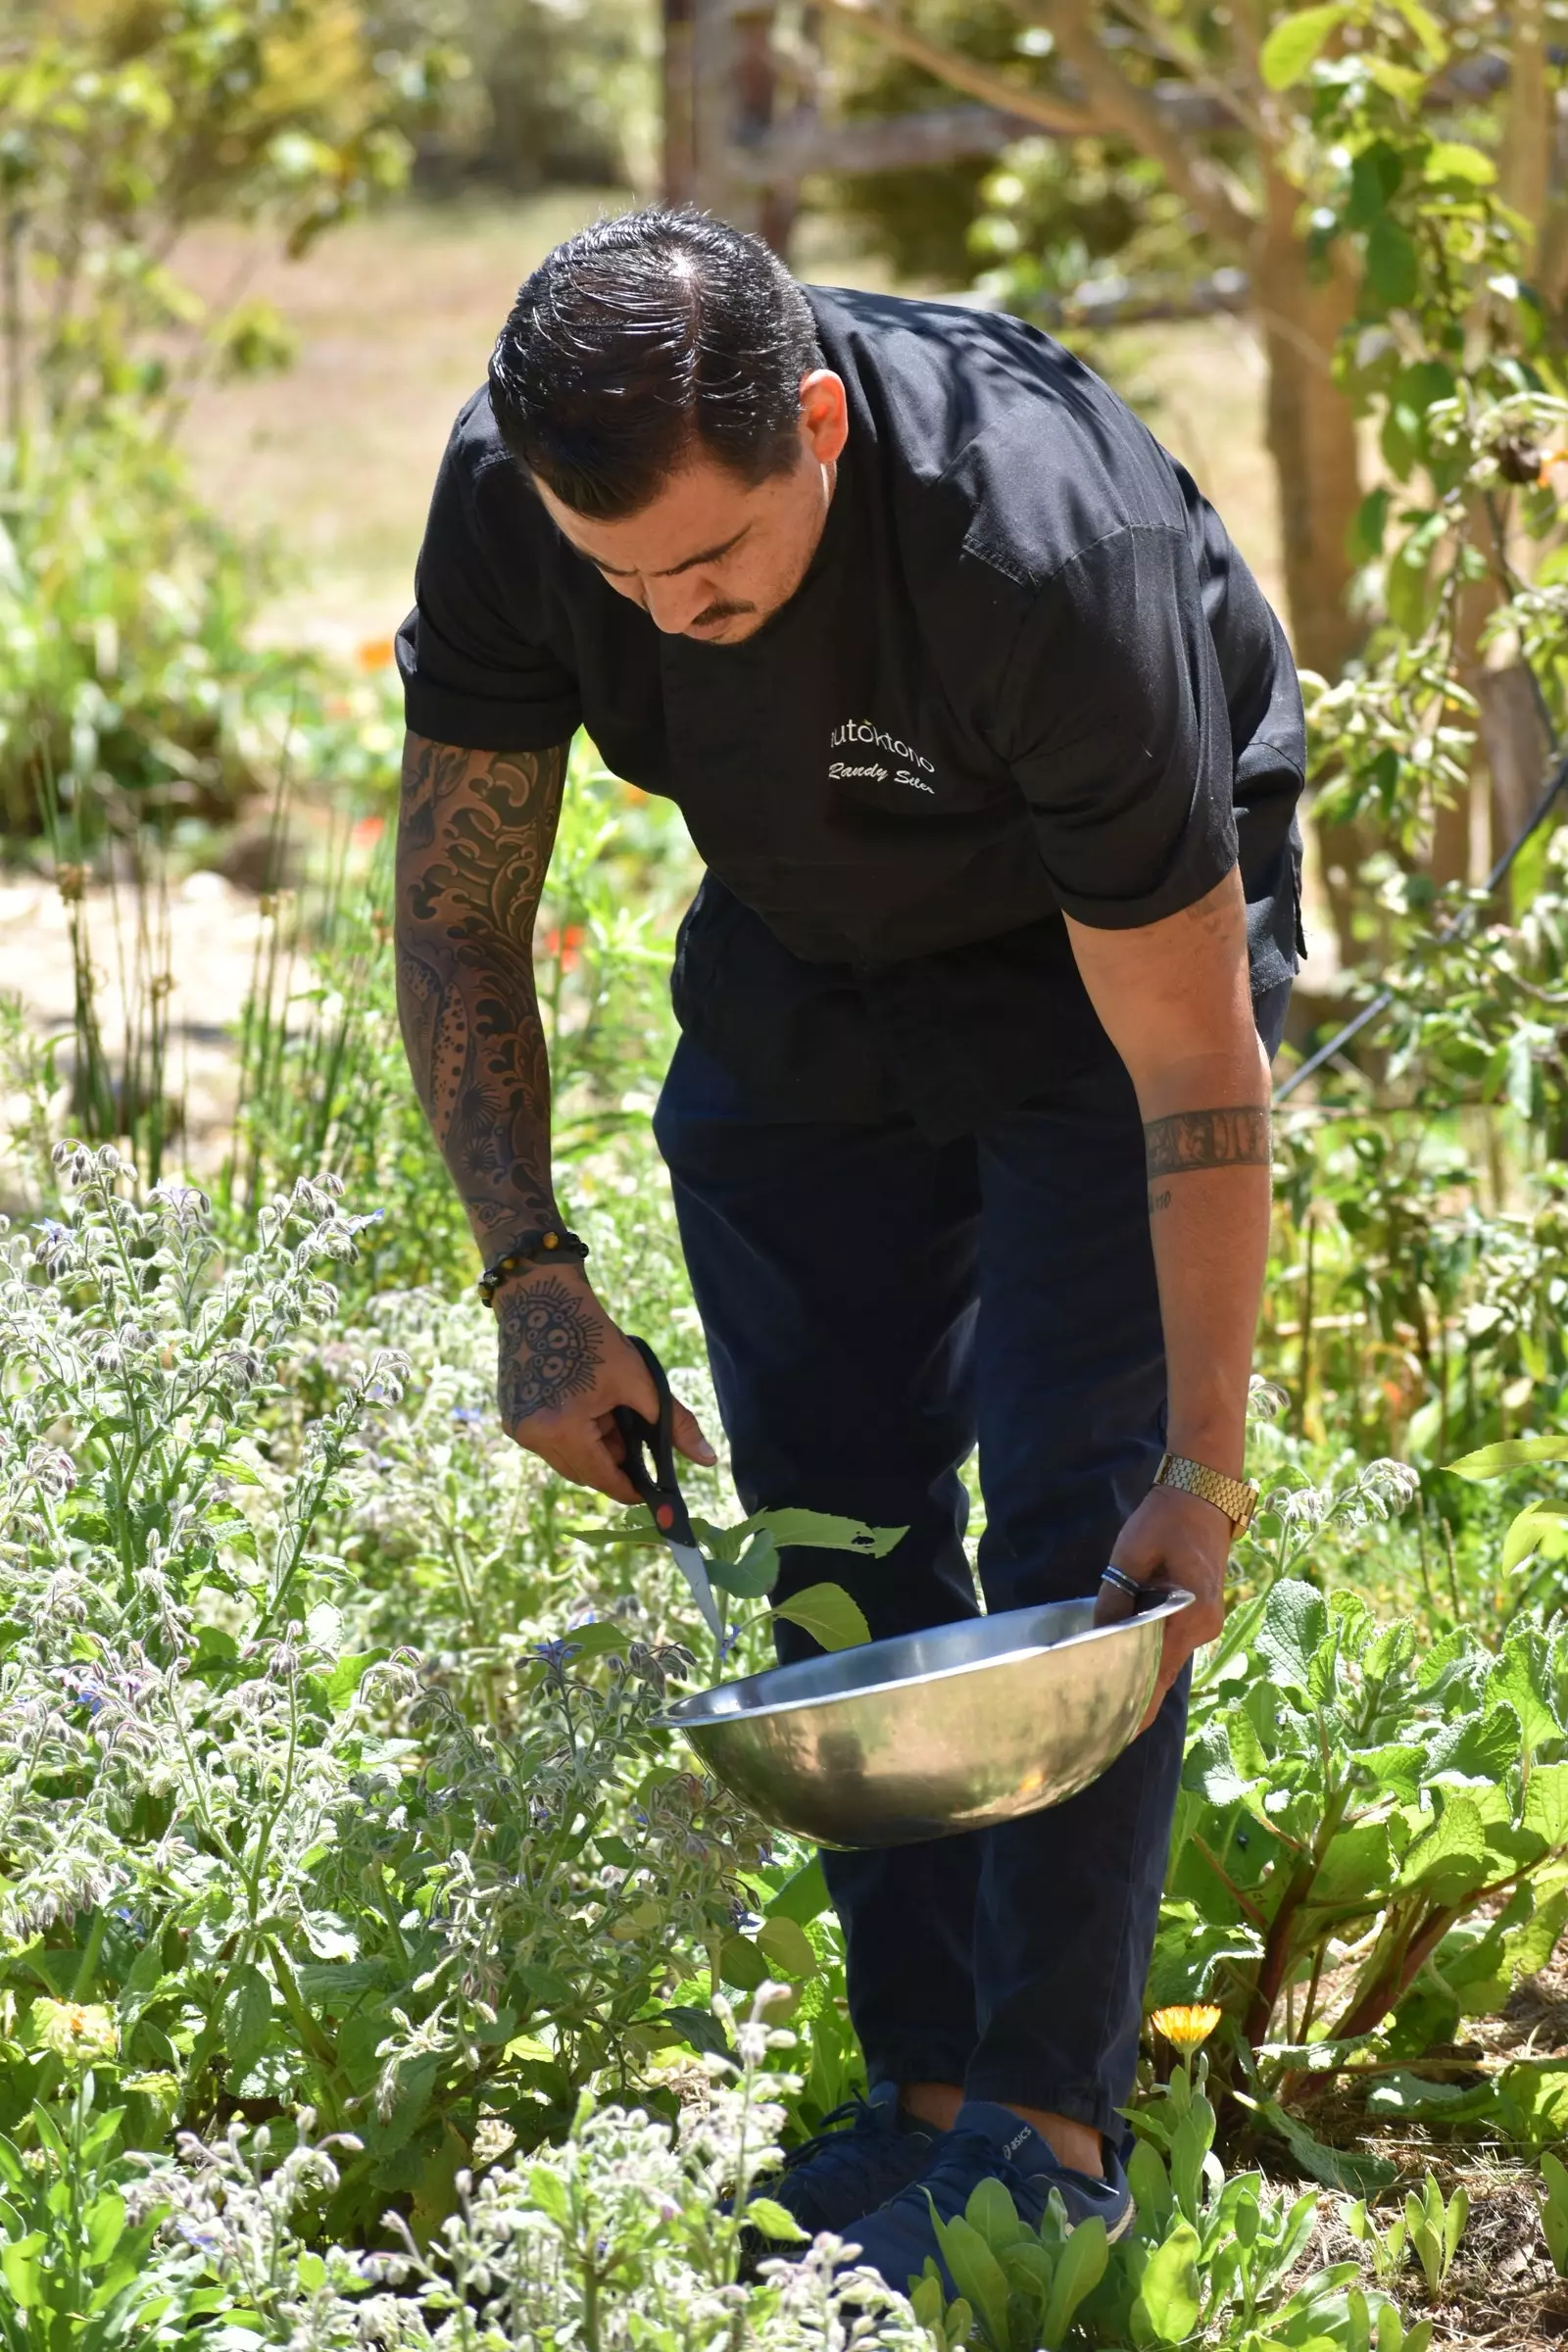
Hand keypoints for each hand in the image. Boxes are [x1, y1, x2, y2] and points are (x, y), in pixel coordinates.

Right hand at [494, 1260, 715, 1503]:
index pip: (601, 1478)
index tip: (650, 1489)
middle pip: (582, 1471)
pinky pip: (548, 1440)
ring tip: (607, 1410)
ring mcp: (517, 1427)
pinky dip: (571, 1432)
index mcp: (563, 1429)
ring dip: (591, 1446)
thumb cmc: (592, 1336)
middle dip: (611, 1461)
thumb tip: (708, 1458)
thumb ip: (674, 1424)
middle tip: (631, 1433)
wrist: (541, 1298)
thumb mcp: (639, 1380)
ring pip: (565, 1457)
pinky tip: (585, 1403)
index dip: (629, 1487)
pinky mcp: (511, 1416)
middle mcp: (533, 1436)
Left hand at [1091, 1483, 1229, 1729]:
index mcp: (1192, 1614)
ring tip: (1098, 1697)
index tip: (1113, 1732)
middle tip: (1091, 1719)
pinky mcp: (1198, 1616)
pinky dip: (1148, 1657)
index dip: (1136, 1705)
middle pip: (1162, 1674)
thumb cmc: (1166, 1519)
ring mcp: (1205, 1624)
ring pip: (1166, 1661)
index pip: (1159, 1673)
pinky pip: (1170, 1645)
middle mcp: (1204, 1627)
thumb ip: (1116, 1595)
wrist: (1203, 1495)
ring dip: (1138, 1676)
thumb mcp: (1132, 1554)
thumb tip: (1099, 1636)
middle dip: (1131, 1697)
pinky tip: (1120, 1666)